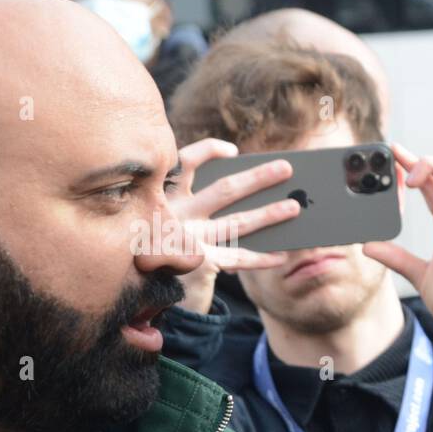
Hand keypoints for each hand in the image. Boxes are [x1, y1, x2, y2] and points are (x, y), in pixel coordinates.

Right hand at [165, 138, 299, 313]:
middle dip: (258, 178)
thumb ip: (193, 196)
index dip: (209, 152)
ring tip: (294, 208)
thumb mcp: (165, 210)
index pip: (185, 163)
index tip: (233, 151)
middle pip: (224, 190)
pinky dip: (261, 258)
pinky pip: (238, 258)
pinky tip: (281, 255)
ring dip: (269, 215)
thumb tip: (243, 184)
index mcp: (164, 193)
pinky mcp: (198, 263)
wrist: (138, 281)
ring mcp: (188, 239)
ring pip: (237, 223)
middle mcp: (176, 213)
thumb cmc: (157, 235)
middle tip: (287, 169)